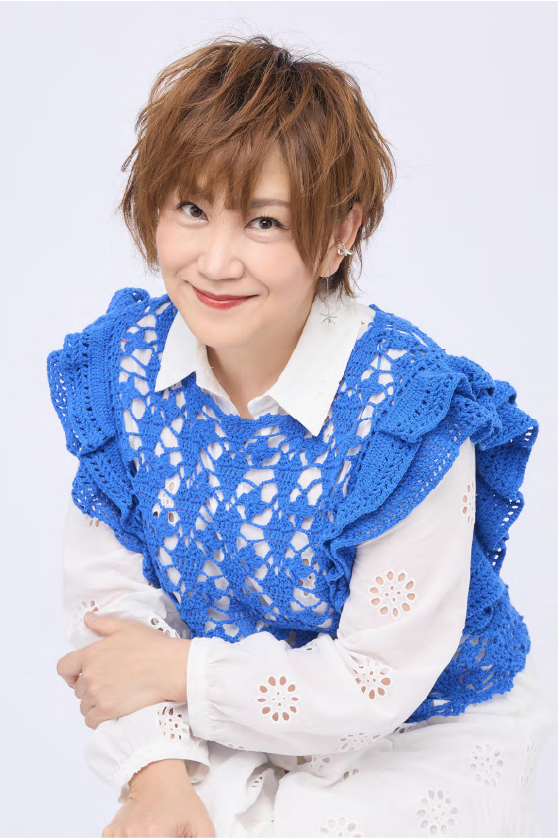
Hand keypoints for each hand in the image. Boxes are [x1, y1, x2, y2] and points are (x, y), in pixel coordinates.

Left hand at [56, 613, 189, 728]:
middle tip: (109, 685)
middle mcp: (90, 675)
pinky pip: (91, 720)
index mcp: (91, 654)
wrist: (169, 668)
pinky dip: (97, 718)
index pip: (64, 667)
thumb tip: (87, 618)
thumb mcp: (126, 628)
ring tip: (112, 698)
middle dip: (89, 688)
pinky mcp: (107, 710)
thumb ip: (103, 624)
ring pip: (84, 705)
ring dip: (94, 703)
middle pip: (78, 688)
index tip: (78, 676)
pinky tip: (109, 712)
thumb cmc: (152, 646)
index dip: (69, 673)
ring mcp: (98, 693)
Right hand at [102, 759, 214, 837]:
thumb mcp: (201, 826)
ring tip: (156, 832)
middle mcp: (131, 836)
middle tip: (165, 833)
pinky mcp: (110, 833)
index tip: (173, 837)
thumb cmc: (179, 799)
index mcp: (153, 836)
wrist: (157, 773)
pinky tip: (142, 834)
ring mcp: (117, 835)